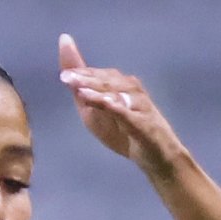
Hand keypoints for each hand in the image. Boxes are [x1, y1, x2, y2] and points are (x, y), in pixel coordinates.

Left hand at [56, 33, 186, 174]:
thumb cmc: (126, 133)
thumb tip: (65, 73)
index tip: (64, 64)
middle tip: (66, 76)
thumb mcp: (96, 115)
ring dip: (96, 87)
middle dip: (85, 76)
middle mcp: (131, 89)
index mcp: (119, 85)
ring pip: (115, 92)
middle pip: (106, 80)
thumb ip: (82, 95)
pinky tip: (101, 101)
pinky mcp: (144, 123)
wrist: (157, 156)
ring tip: (77, 86)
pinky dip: (113, 105)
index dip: (79, 69)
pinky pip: (126, 111)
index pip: (98, 74)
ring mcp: (139, 105)